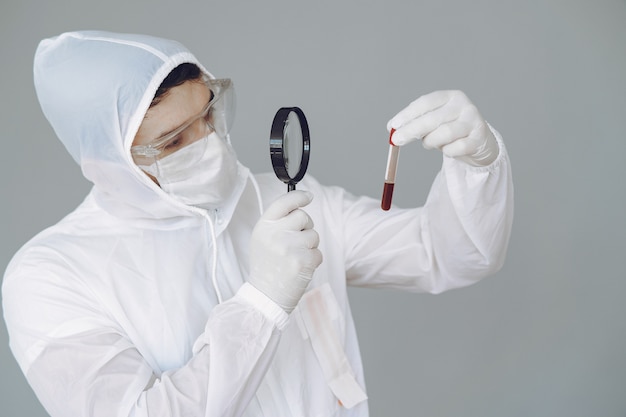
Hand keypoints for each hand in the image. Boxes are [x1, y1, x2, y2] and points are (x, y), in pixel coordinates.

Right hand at [248, 190, 322, 312]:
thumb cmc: (266, 266)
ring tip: (294, 258)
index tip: (309, 196)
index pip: (284, 202)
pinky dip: (313, 260)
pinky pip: (318, 253)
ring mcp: (289, 248)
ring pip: (313, 235)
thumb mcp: (263, 239)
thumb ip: (278, 222)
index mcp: (263, 226)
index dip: (299, 196)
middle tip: (296, 242)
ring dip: (309, 246)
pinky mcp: (303, 261)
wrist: (266, 295)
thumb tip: (300, 205)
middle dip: (305, 227)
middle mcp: (275, 234)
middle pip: (303, 217)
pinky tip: (299, 268)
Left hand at [387, 90, 497, 166]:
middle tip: (396, 141)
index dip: (408, 114)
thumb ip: (413, 122)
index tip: (393, 126)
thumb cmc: (450, 129)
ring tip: (428, 144)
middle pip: (433, 118)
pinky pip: (456, 148)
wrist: (478, 141)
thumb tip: (390, 128)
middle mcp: (463, 106)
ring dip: (430, 142)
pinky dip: (447, 151)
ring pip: (444, 133)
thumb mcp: (432, 121)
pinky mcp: (479, 138)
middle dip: (411, 130)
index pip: (425, 102)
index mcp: (450, 96)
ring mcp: (473, 121)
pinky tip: (447, 149)